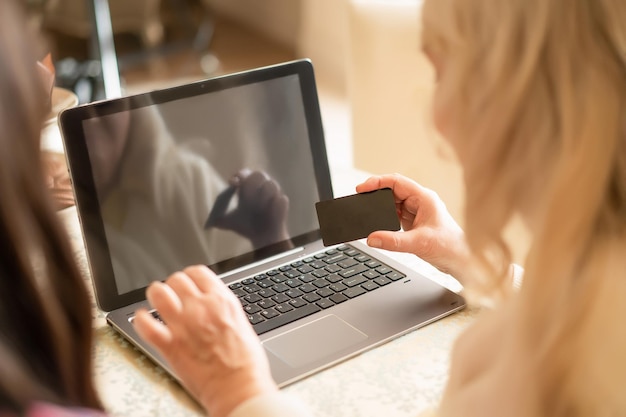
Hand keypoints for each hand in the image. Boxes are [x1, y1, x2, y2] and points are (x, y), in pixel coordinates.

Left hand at [133, 265, 277, 416]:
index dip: (190, 275)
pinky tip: (143, 320)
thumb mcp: (242, 324)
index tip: (188, 281)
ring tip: (156, 300)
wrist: (239, 388)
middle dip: (173, 285)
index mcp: (222, 301)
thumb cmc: (246, 364)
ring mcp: (183, 325)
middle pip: (177, 280)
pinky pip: (145, 324)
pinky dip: (141, 320)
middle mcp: (201, 308)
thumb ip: (224, 311)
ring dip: (156, 294)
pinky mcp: (169, 346)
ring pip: (158, 293)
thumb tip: (215, 306)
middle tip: (173, 293)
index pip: (198, 272)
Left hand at [215, 169, 289, 247]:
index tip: (233, 182)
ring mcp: (273, 197)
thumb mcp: (228, 222)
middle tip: (244, 194)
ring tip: (257, 207)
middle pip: (260, 174)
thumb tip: (211, 222)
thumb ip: (218, 219)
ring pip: (272, 184)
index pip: (245, 173)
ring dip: (263, 194)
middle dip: (251, 182)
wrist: (261, 239)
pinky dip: (275, 204)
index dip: (240, 175)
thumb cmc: (245, 227)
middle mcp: (261, 190)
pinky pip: (282, 199)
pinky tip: (269, 213)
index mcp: (248, 189)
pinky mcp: (282, 205)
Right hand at [356, 174, 470, 280]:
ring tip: (368, 213)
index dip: (377, 182)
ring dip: (380, 207)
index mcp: (424, 198)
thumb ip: (393, 241)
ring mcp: (416, 211)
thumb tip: (372, 238)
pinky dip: (385, 217)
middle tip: (360, 200)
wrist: (460, 260)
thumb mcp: (418, 243)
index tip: (362, 188)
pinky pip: (395, 214)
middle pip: (392, 191)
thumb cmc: (449, 247)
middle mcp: (420, 201)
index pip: (396, 182)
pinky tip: (379, 223)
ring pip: (392, 203)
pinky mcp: (413, 222)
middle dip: (376, 195)